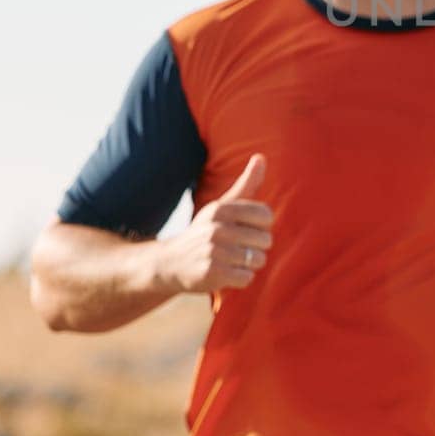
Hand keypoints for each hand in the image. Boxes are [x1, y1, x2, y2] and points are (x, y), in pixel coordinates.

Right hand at [155, 154, 273, 292]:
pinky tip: (225, 273)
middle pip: (265, 240)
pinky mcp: (212, 273)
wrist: (168, 263)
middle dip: (256, 248)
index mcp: (222, 209)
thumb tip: (261, 156)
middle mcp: (217, 228)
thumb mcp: (221, 206)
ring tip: (230, 261)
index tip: (245, 230)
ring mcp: (214, 251)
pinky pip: (247, 278)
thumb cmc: (204, 232)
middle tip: (235, 249)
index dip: (261, 227)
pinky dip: (240, 279)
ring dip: (248, 264)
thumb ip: (245, 184)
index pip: (266, 215)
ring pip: (258, 260)